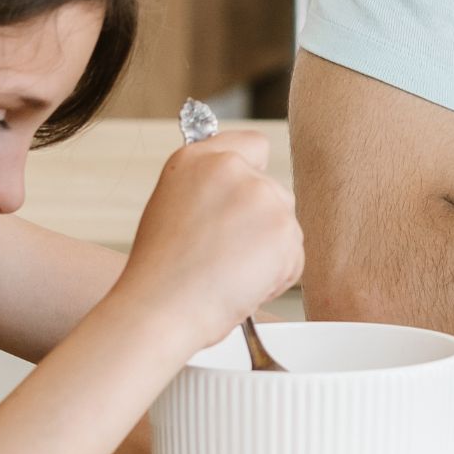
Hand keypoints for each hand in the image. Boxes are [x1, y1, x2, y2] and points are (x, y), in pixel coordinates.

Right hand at [122, 132, 304, 348]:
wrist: (160, 308)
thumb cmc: (159, 273)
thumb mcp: (171, 207)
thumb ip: (207, 189)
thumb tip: (236, 195)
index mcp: (197, 159)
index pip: (252, 145)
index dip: (253, 173)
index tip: (244, 199)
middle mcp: (232, 168)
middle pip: (273, 192)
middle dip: (260, 225)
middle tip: (226, 255)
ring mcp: (261, 196)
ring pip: (285, 227)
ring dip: (269, 254)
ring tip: (228, 274)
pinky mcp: (283, 229)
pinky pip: (294, 257)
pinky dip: (277, 277)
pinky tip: (242, 286)